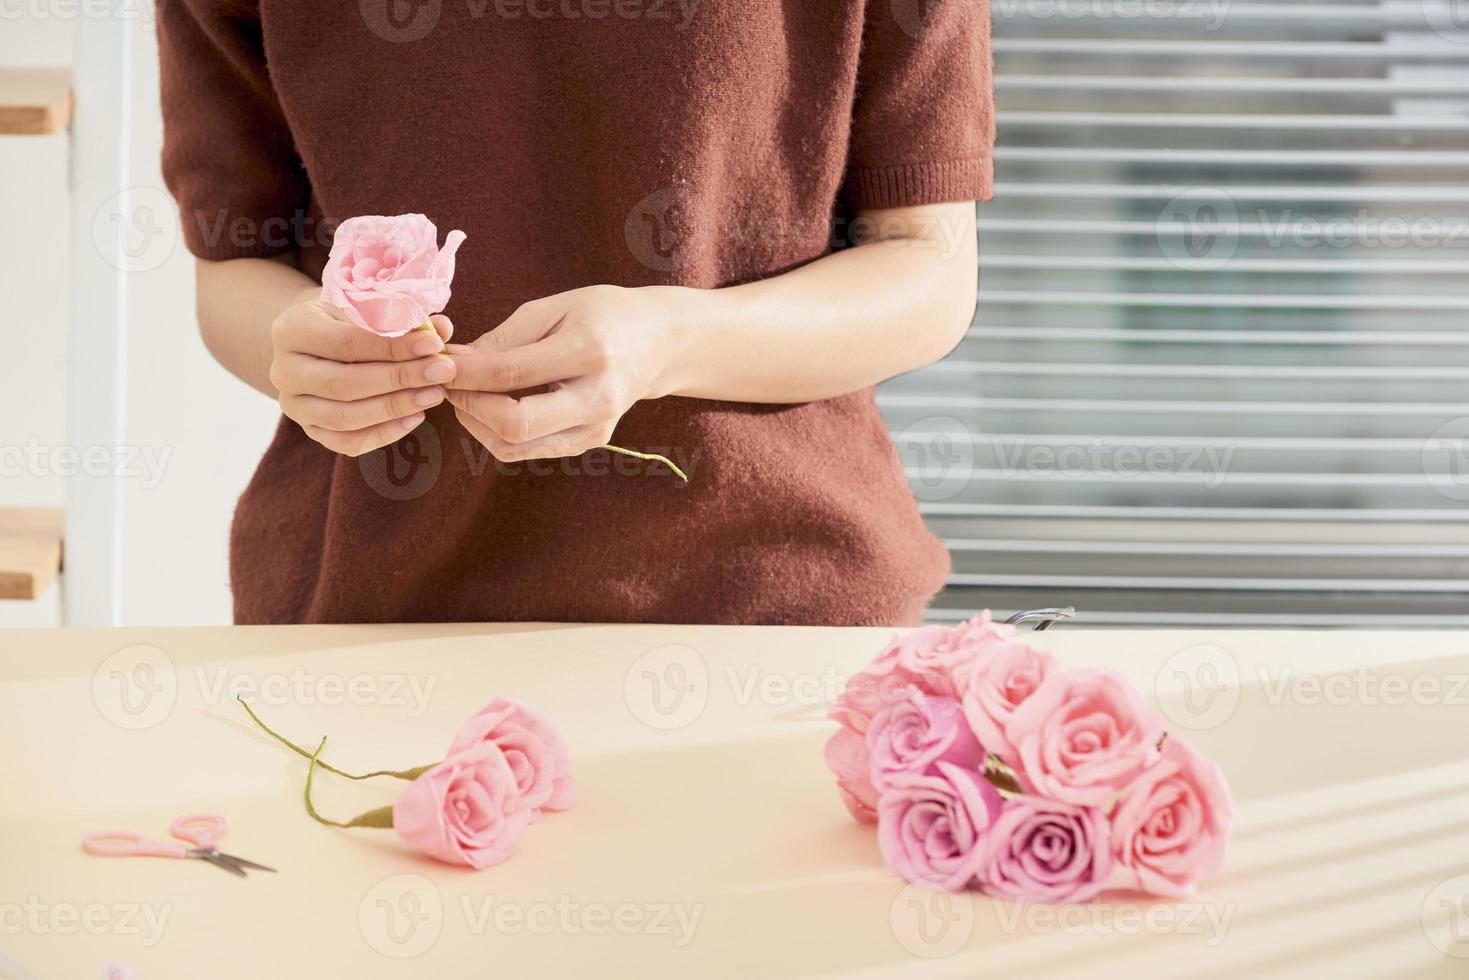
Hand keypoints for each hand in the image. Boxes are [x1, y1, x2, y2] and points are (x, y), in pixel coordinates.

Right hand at [269, 295, 458, 456]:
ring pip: (345, 418)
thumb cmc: (346, 319)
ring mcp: (293, 405)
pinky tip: (416, 417)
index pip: (346, 343)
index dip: (392, 347)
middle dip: (400, 379)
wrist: (314, 342)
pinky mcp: (309, 430)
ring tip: (434, 395)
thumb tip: (443, 328)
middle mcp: (283, 371)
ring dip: (395, 408)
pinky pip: (348, 442)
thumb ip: (401, 318)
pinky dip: (385, 433)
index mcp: (291, 329)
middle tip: (443, 372)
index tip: (434, 345)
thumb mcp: (364, 308)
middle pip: (344, 384)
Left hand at [444, 285, 684, 460]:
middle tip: (449, 383)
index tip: (438, 363)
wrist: (659, 342)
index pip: (511, 374)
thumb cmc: (603, 314)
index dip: (465, 373)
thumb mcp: (554, 308)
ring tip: (468, 394)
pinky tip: (491, 407)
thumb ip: (503, 338)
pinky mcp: (591, 442)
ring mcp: (596, 428)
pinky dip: (499, 432)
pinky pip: (530, 450)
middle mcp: (597, 397)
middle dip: (469, 406)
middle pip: (514, 424)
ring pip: (516, 446)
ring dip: (478, 424)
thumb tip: (455, 362)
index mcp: (589, 352)